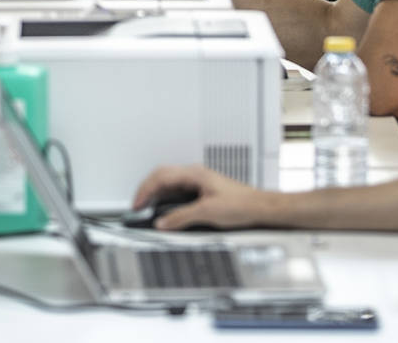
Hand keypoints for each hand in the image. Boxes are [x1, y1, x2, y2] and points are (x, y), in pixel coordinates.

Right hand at [132, 165, 271, 230]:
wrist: (261, 208)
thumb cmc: (242, 204)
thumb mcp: (207, 212)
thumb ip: (181, 217)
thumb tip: (162, 222)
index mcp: (194, 174)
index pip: (161, 177)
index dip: (145, 190)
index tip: (137, 205)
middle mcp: (194, 175)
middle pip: (162, 177)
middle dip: (146, 190)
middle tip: (137, 207)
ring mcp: (198, 183)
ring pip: (169, 184)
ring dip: (156, 195)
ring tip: (147, 209)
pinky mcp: (202, 192)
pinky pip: (177, 192)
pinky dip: (166, 200)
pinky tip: (165, 211)